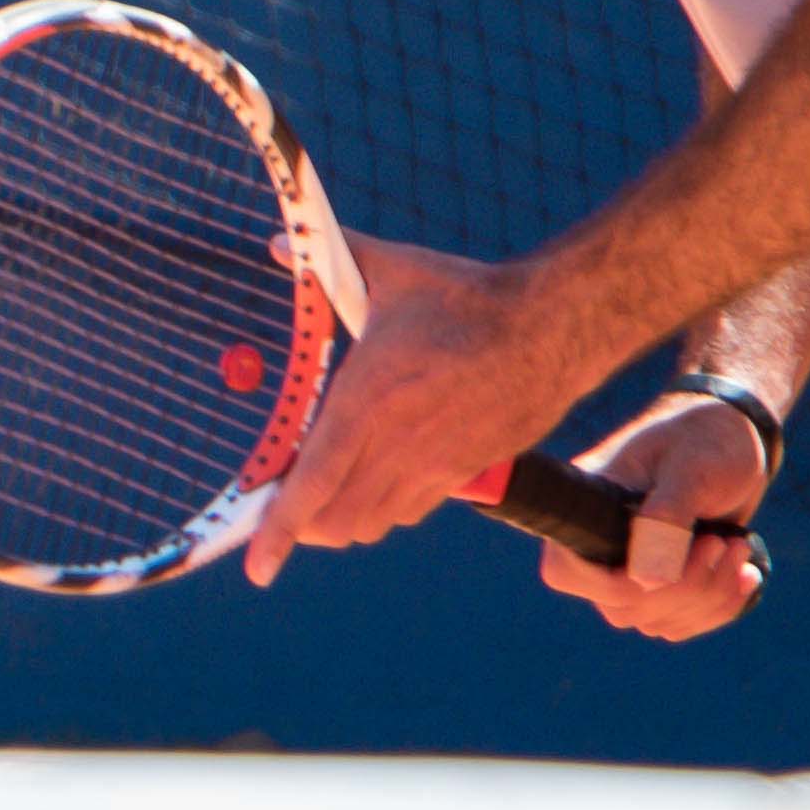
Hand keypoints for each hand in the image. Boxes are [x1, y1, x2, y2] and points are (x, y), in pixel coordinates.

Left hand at [244, 235, 613, 583]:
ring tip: (325, 499)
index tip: (257, 567)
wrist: (553, 325)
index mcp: (367, 398)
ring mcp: (435, 463)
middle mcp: (396, 442)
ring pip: (374, 522)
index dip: (278, 529)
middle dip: (301, 527)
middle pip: (336, 518)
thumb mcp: (392, 270)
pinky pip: (412, 510)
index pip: (311, 481)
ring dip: (342, 521)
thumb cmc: (467, 298)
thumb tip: (277, 241)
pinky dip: (384, 510)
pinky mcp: (466, 469)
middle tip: (283, 510)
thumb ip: (329, 259)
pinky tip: (378, 483)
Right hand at [534, 390, 773, 641]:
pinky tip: (746, 573)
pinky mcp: (662, 582)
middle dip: (686, 586)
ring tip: (739, 548)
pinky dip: (719, 606)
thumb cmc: (707, 437)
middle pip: (621, 607)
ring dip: (709, 597)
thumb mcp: (691, 467)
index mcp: (585, 506)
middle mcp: (599, 542)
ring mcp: (629, 567)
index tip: (677, 553)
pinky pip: (680, 622)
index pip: (566, 571)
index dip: (618, 584)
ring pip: (655, 621)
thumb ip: (666, 517)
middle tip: (724, 543)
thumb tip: (645, 581)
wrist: (738, 438)